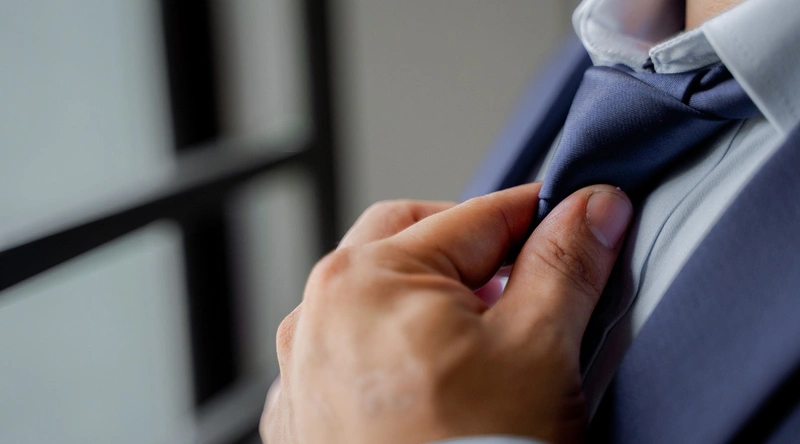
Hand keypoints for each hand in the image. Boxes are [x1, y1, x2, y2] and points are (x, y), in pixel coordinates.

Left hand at [261, 182, 631, 443]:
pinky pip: (344, 351)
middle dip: (471, 251)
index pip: (472, 217)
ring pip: (372, 294)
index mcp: (368, 277)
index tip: (571, 216)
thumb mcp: (538, 348)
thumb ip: (565, 264)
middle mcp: (319, 312)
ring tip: (475, 336)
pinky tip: (426, 378)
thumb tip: (593, 209)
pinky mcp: (303, 413)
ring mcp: (303, 366)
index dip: (533, 216)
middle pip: (410, 241)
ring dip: (424, 296)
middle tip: (521, 280)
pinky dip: (385, 347)